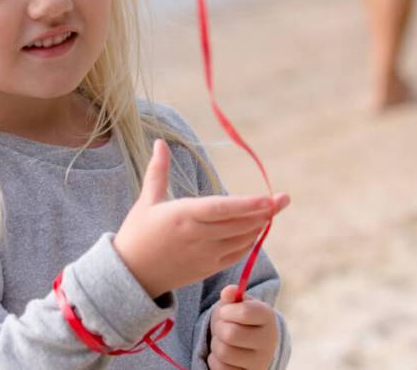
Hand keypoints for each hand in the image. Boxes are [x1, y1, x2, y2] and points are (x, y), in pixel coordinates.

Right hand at [113, 140, 290, 298]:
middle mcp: (196, 236)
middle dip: (264, 211)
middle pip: (237, 224)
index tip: (267, 198)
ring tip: (272, 210)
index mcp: (181, 216)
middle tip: (284, 199)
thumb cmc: (137, 233)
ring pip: (240, 240)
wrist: (132, 273)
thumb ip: (158, 171)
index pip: (220, 209)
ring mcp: (204, 255)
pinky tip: (256, 230)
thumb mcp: (146, 200)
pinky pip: (235, 255)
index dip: (246, 204)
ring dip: (258, 225)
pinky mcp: (207, 268)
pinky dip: (248, 242)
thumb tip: (160, 142)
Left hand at [207, 285, 279, 369]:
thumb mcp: (236, 304)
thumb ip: (232, 296)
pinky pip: (221, 368)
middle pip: (230, 334)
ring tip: (224, 341)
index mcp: (267, 316)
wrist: (249, 345)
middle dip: (219, 328)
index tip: (225, 312)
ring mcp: (260, 362)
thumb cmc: (238, 320)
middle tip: (222, 327)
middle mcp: (269, 341)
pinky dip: (215, 360)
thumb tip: (228, 292)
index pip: (245, 312)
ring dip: (216, 344)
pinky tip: (225, 357)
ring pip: (223, 352)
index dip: (227, 311)